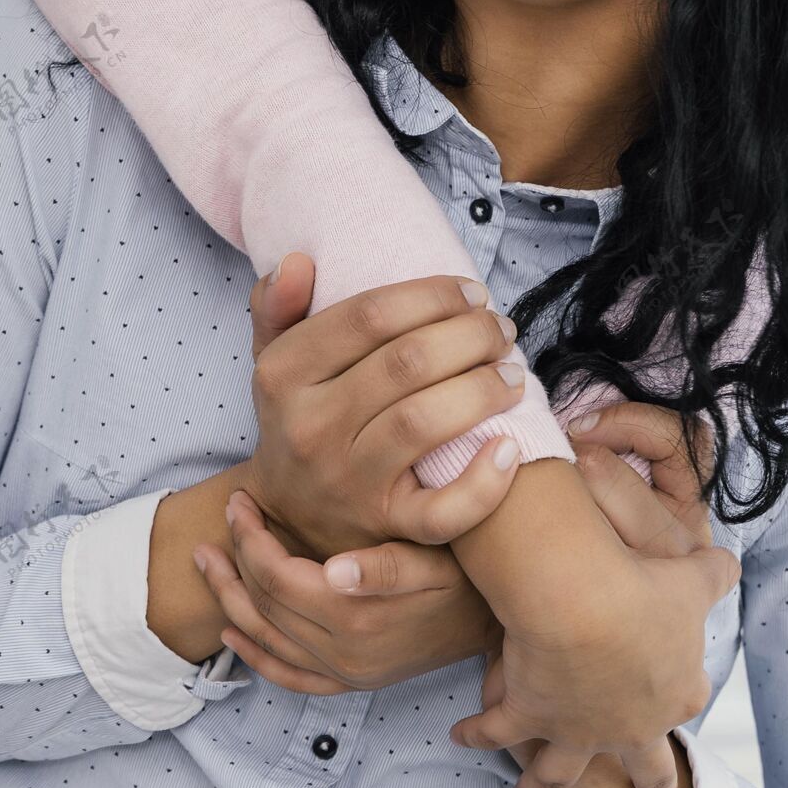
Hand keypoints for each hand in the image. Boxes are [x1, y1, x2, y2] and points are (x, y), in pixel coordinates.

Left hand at [191, 488, 502, 692]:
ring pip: (267, 639)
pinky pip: (289, 676)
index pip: (277, 576)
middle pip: (264, 605)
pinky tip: (232, 634)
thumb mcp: (437, 558)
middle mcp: (343, 653)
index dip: (251, 537)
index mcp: (355, 617)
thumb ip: (386, 567)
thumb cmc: (468, 571)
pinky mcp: (354, 681)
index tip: (241, 499)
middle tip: (224, 517)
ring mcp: (346, 672)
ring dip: (231, 600)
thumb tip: (333, 569)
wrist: (504, 619)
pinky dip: (256, 655)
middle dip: (235, 559)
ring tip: (208, 563)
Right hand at [239, 253, 526, 561]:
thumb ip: (278, 306)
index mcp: (284, 373)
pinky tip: (508, 449)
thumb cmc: (301, 416)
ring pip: (424, 423)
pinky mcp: (383, 526)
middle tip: (500, 330)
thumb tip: (297, 261)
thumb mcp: (276, 358)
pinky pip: (440, 512)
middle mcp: (311, 426)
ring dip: (482, 390)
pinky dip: (482, 484)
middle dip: (469, 336)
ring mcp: (347, 481)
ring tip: (511, 374)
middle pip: (405, 363)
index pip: (368, 316)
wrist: (288, 514)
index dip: (431, 296)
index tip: (472, 292)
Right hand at [467, 402, 733, 787]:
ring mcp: (578, 731)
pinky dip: (475, 733)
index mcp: (677, 694)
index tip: (675, 687)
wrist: (584, 601)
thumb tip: (728, 562)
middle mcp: (631, 727)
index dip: (681, 691)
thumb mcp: (693, 578)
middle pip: (646, 765)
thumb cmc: (644, 588)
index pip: (687, 699)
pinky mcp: (529, 716)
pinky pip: (497, 732)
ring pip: (558, 775)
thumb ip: (716, 572)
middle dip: (647, 778)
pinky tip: (459, 735)